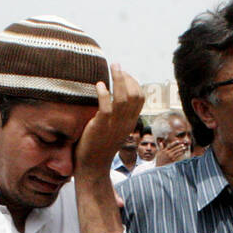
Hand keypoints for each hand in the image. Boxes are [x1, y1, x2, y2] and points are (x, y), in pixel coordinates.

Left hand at [73, 64, 144, 178]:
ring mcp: (114, 125)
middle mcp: (125, 122)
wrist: (92, 166)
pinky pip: (107, 107)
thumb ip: (116, 115)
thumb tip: (111, 97)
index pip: (140, 98)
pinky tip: (99, 85)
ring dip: (118, 79)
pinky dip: (104, 93)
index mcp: (130, 122)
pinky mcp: (101, 127)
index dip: (133, 82)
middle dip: (126, 76)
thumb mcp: (113, 129)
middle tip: (116, 66)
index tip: (122, 74)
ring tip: (112, 66)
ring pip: (123, 98)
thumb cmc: (99, 146)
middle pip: (134, 94)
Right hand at [155, 139, 188, 165]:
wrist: (159, 167)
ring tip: (184, 148)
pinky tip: (183, 152)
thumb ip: (160, 148)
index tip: (178, 141)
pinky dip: (181, 153)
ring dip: (181, 149)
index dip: (174, 143)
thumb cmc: (159, 160)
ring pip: (177, 152)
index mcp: (164, 151)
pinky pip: (178, 156)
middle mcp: (168, 153)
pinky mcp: (172, 160)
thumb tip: (160, 142)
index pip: (170, 145)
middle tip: (183, 144)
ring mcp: (170, 157)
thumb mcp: (158, 153)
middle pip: (175, 148)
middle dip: (179, 146)